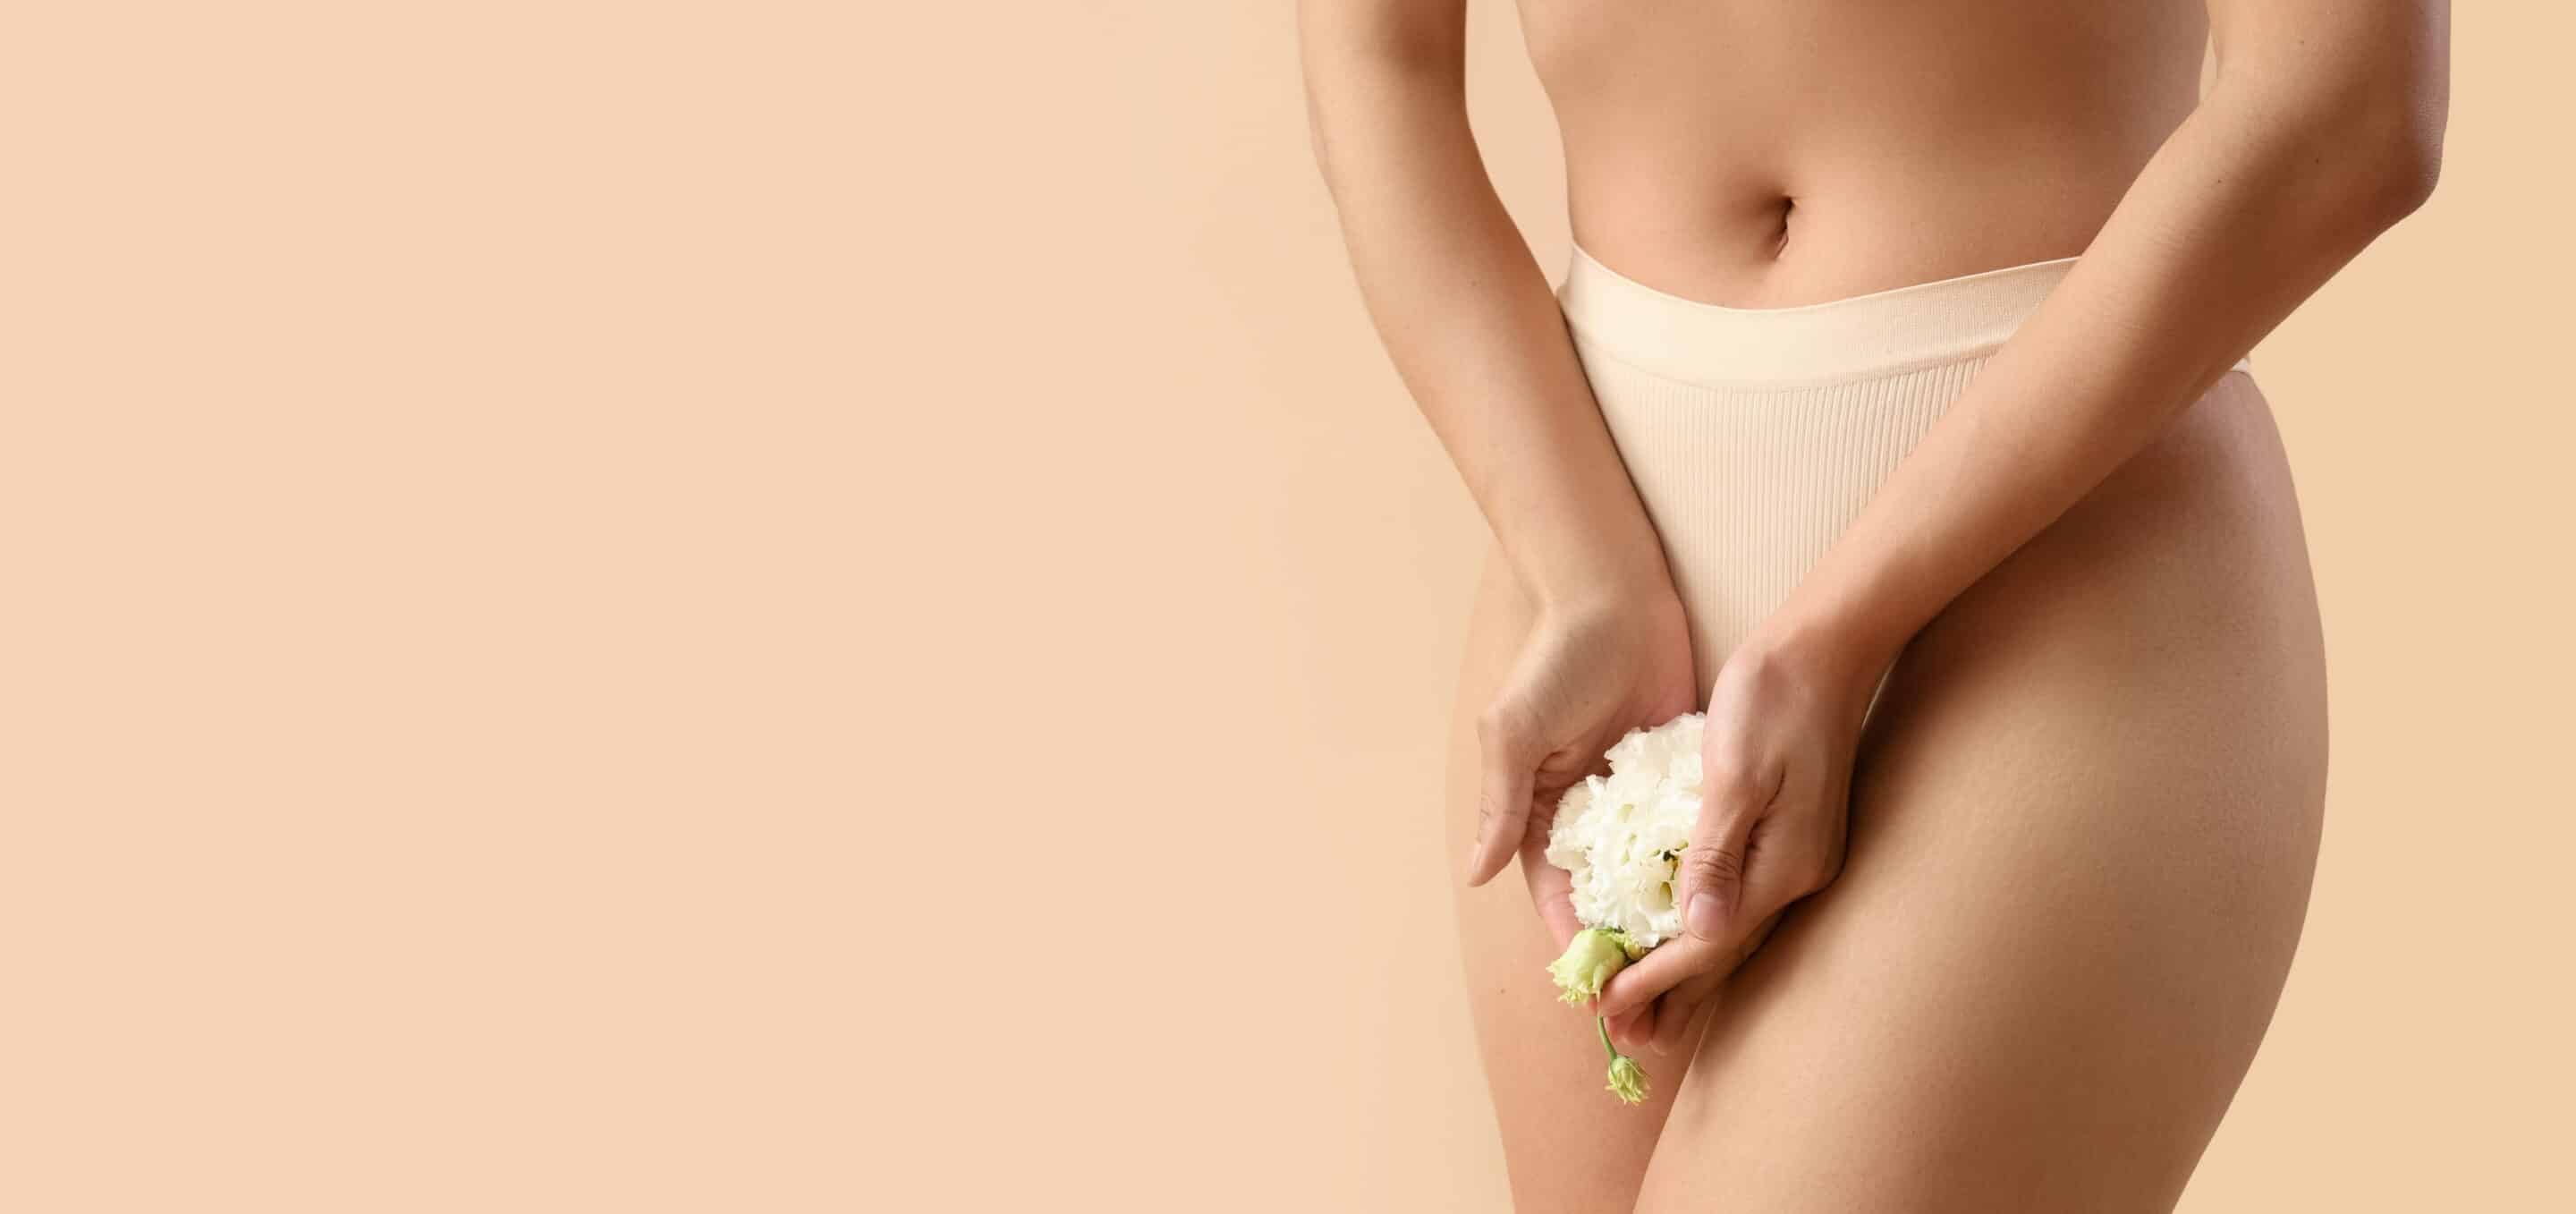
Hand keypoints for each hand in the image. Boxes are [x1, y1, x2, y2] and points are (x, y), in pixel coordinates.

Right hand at [1464, 591, 1697, 956]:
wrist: (1615, 595)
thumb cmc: (1557, 661)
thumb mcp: (1516, 734)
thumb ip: (1501, 805)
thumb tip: (1475, 873)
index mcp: (1539, 805)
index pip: (1554, 888)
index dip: (1573, 934)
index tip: (1596, 983)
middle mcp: (1586, 807)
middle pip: (1604, 889)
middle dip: (1623, 934)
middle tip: (1653, 984)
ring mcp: (1633, 791)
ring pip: (1650, 866)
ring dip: (1666, 905)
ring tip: (1695, 955)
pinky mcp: (1674, 770)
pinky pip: (1686, 825)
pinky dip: (1699, 857)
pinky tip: (1725, 894)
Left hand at [1594, 625, 1884, 1055]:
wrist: (1828, 645)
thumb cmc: (1773, 695)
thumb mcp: (1734, 771)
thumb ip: (1715, 852)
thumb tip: (1698, 929)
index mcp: (1779, 865)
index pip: (1706, 944)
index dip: (1654, 978)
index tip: (1607, 1006)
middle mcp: (1796, 873)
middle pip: (1724, 955)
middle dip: (1672, 996)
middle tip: (1624, 1040)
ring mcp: (1802, 858)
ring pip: (1734, 934)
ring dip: (1691, 974)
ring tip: (1651, 1014)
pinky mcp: (1796, 837)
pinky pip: (1744, 903)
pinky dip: (1708, 931)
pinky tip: (1687, 940)